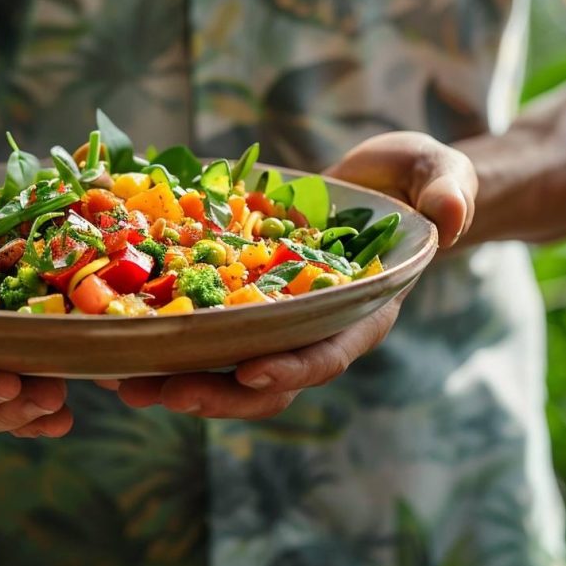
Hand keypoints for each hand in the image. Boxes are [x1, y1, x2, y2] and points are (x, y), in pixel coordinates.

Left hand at [108, 132, 476, 418]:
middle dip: (215, 392)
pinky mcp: (238, 302)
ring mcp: (272, 321)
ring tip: (123, 383)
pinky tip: (115, 342)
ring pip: (223, 368)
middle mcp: (313, 328)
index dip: (293, 367)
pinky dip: (161, 340)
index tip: (252, 372)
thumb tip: (450, 218)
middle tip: (162, 392)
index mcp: (359, 313)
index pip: (328, 353)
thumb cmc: (412, 183)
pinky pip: (199, 330)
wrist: (374, 186)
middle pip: (264, 379)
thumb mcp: (438, 173)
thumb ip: (449, 192)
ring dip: (174, 379)